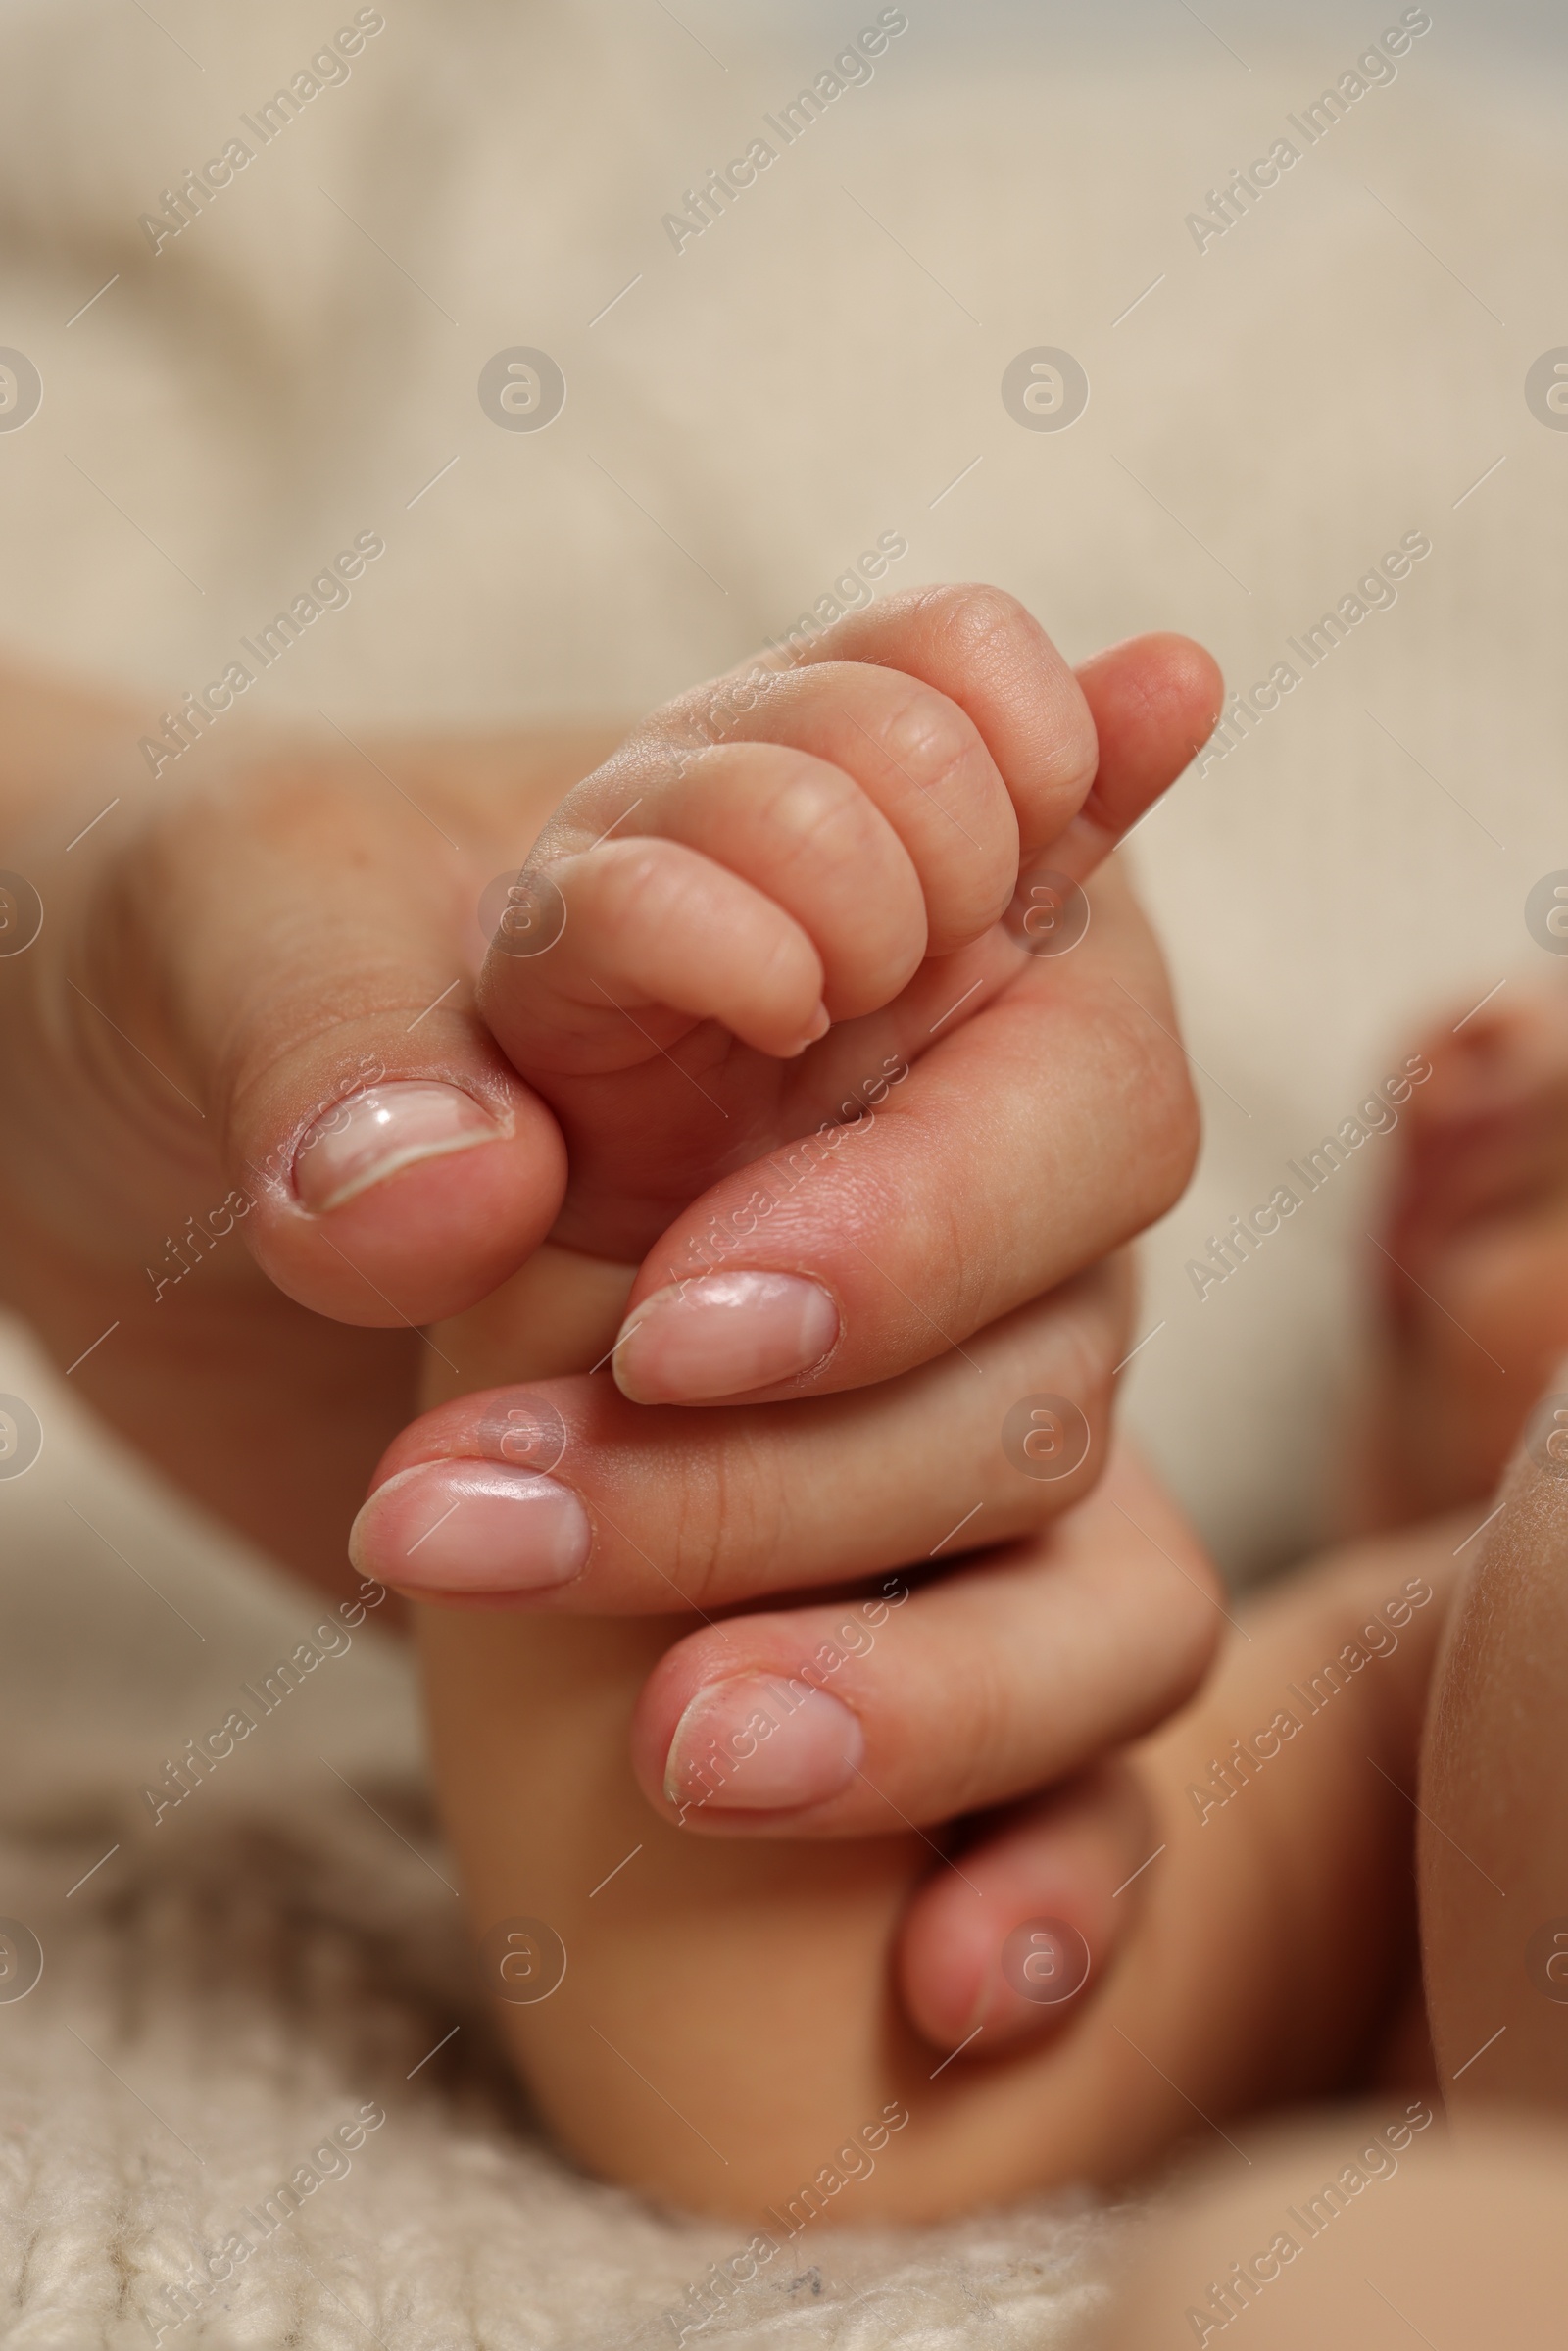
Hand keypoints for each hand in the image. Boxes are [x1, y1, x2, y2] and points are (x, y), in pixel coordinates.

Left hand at [348, 591, 1225, 2067]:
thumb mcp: (237, 927)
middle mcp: (962, 1157)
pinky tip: (939, 1970)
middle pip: (1075, 1318)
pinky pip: (1066, 1740)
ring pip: (1092, 1560)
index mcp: (886, 916)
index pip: (1056, 1032)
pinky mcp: (874, 1591)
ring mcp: (935, 1392)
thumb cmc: (223, 969)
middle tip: (525, 1494)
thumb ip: (345, 1029)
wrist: (139, 1155)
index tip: (661, 1309)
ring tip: (681, 1745)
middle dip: (833, 1441)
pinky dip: (1045, 1859)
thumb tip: (453, 1205)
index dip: (912, 1198)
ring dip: (914, 1683)